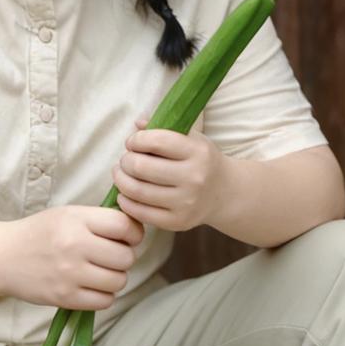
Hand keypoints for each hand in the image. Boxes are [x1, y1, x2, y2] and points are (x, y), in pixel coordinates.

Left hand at [111, 114, 227, 233]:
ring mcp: (186, 202)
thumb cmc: (200, 161)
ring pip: (137, 190)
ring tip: (120, 174)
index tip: (132, 143)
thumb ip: (164, 129)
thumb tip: (138, 123)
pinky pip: (140, 212)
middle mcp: (194, 178)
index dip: (136, 140)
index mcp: (198, 152)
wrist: (224, 193)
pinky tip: (125, 193)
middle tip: (125, 160)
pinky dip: (126, 201)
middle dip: (126, 161)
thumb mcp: (191, 139)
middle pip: (141, 167)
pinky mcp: (177, 222)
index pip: (156, 141)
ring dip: (121, 180)